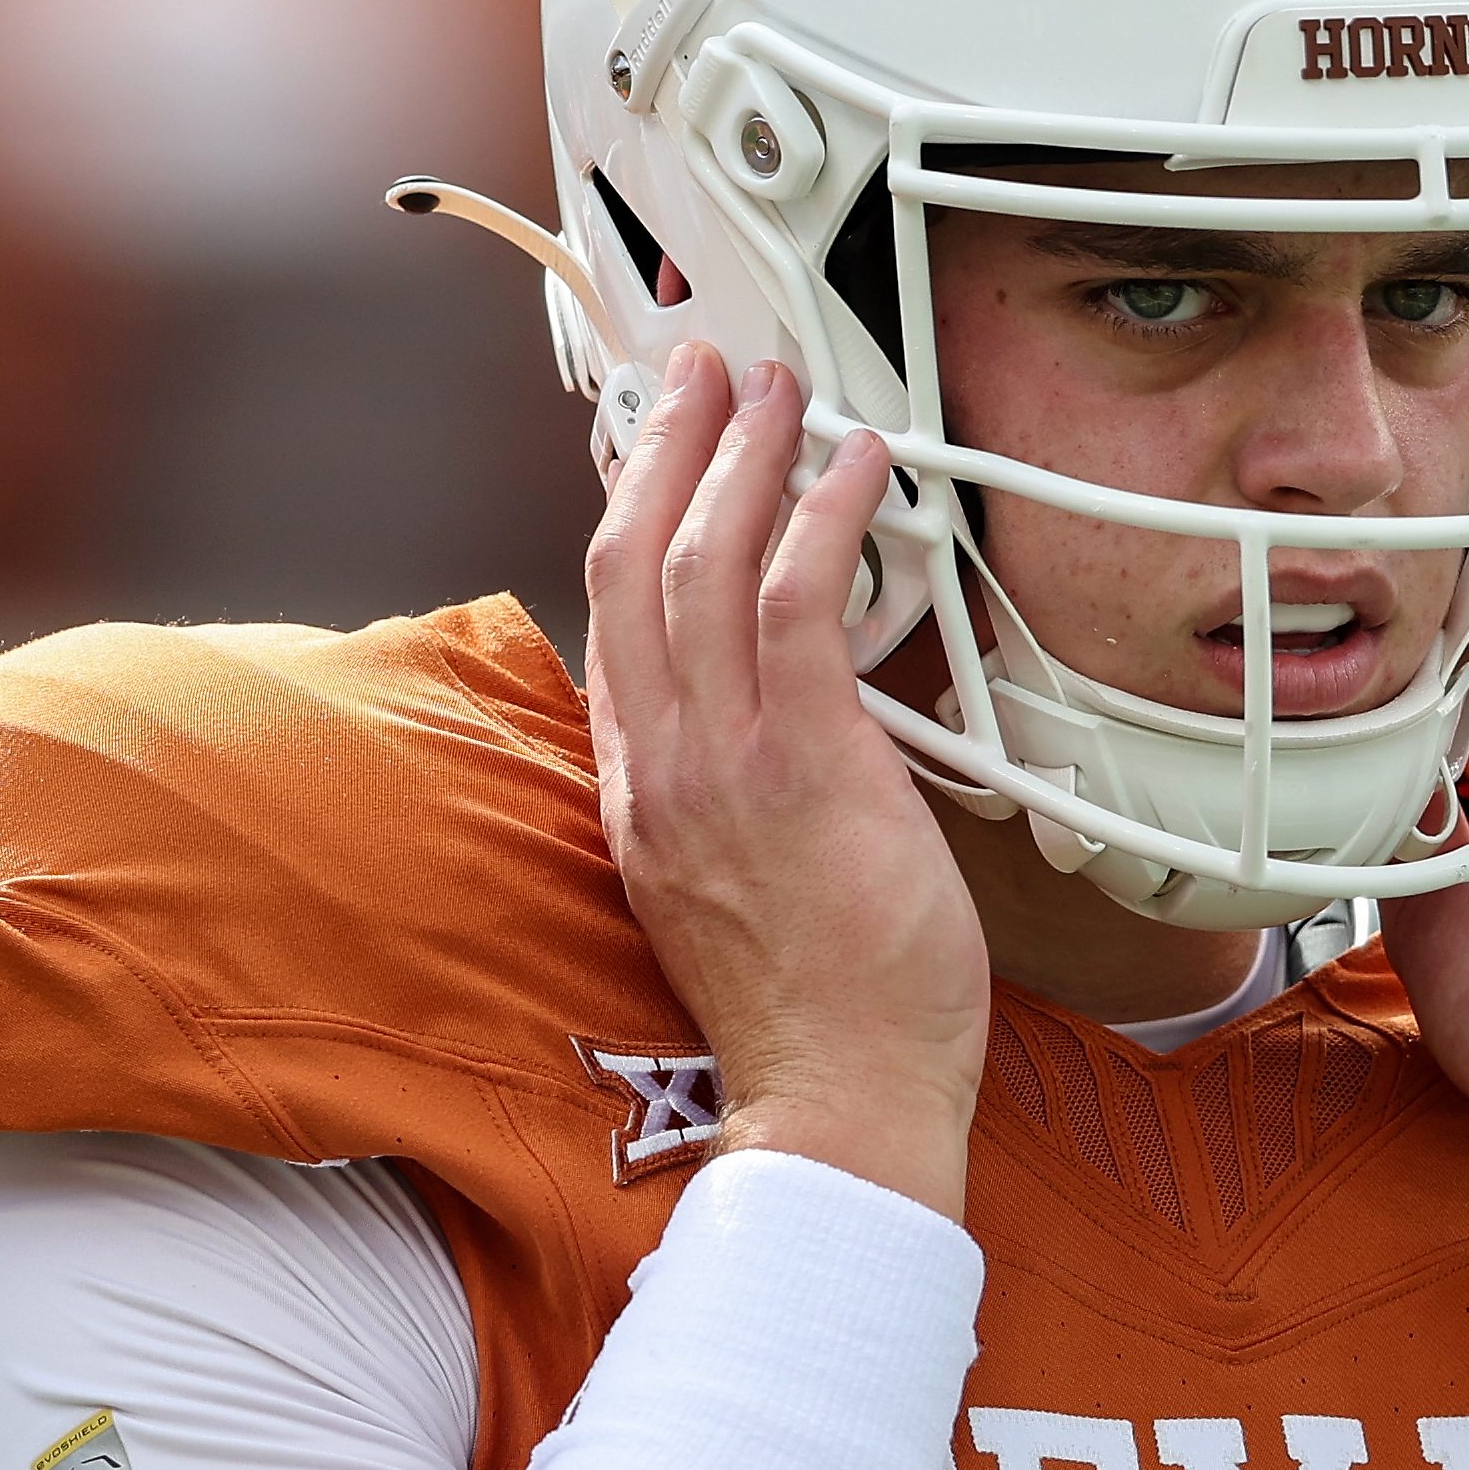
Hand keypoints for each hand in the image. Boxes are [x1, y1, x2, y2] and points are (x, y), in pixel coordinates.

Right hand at [584, 347, 991, 1216]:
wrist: (838, 1102)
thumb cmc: (818, 1011)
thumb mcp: (737, 887)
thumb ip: (737, 796)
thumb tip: (792, 720)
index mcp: (640, 794)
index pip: (613, 622)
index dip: (627, 512)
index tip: (653, 442)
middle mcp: (662, 768)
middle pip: (631, 563)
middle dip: (663, 445)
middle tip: (701, 367)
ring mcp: (723, 765)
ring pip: (702, 565)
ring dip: (740, 455)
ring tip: (779, 386)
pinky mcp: (804, 767)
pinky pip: (794, 606)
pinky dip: (820, 518)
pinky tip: (855, 466)